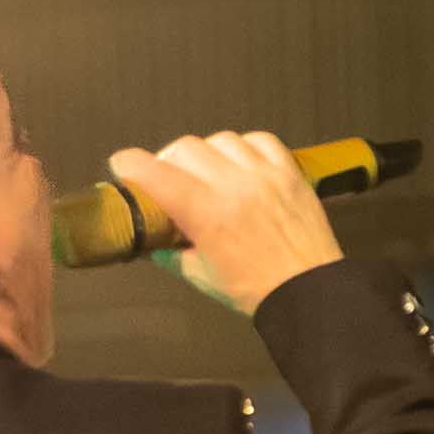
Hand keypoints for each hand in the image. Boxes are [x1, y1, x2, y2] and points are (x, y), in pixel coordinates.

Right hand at [109, 133, 342, 315]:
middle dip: (170, 161)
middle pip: (185, 148)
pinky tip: (242, 165)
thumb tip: (152, 241)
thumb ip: (172, 253)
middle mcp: (234, 186)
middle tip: (172, 179)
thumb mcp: (201, 276)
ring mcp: (264, 175)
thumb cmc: (255, 290)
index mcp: (207, 214)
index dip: (131, 164)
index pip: (157, 174)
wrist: (311, 293)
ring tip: (210, 173)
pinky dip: (245, 147)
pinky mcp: (290, 172)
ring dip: (208, 153)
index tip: (122, 164)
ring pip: (221, 140)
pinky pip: (260, 140)